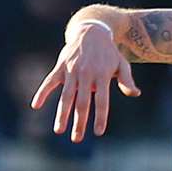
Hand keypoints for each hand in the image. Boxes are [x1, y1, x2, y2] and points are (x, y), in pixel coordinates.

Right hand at [30, 22, 140, 142]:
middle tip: (76, 139)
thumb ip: (126, 80)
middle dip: (79, 122)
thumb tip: (135, 94)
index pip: (102, 101)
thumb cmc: (109, 52)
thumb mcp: (122, 64)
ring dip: (62, 114)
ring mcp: (71, 71)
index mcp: (102, 76)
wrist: (91, 31)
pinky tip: (36, 105)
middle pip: (82, 103)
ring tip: (59, 130)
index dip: (100, 117)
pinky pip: (49, 81)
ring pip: (65, 96)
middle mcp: (86, 74)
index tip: (98, 132)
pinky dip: (42, 92)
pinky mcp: (60, 67)